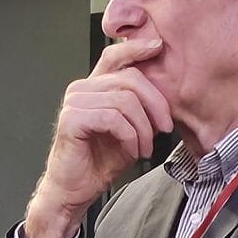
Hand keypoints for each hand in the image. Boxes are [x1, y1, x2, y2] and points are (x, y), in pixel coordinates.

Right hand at [21, 35, 172, 237]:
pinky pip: (113, 118)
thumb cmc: (97, 163)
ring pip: (125, 100)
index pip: (114, 56)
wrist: (75, 191)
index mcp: (94, 88)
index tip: (158, 46)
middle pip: (130, 79)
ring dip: (143, 128)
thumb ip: (141, 109)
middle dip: (155, 105)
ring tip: (144, 147)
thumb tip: (165, 96)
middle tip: (163, 129)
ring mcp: (74, 103)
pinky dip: (130, 136)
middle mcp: (81, 90)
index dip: (136, 47)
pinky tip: (132, 151)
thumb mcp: (130, 131)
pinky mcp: (71, 119)